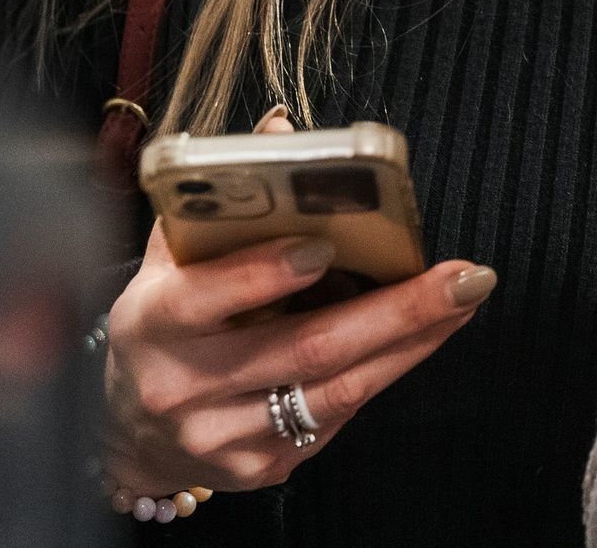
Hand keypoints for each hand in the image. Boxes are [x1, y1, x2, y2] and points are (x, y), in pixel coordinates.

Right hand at [102, 109, 495, 494]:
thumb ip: (222, 200)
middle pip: (306, 348)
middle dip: (396, 311)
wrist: (133, 432)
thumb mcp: (173, 260)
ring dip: (411, 342)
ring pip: (336, 390)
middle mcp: (182, 388)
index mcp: (152, 323)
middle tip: (462, 276)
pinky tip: (421, 337)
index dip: (266, 272)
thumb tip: (282, 129)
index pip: (208, 296)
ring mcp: (223, 436)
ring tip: (463, 300)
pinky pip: (337, 417)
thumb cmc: (167, 323)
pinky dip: (385, 371)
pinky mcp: (260, 468)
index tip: (325, 246)